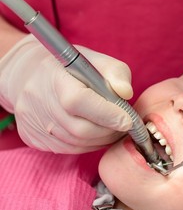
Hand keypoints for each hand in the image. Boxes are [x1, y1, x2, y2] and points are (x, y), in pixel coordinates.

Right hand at [0, 34, 132, 152]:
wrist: (28, 75)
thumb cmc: (71, 68)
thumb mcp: (95, 60)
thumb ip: (115, 72)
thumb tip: (126, 93)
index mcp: (54, 77)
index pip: (78, 101)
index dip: (106, 114)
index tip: (128, 119)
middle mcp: (38, 101)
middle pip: (79, 128)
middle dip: (109, 130)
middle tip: (126, 125)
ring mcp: (33, 122)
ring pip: (76, 143)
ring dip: (101, 139)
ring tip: (114, 128)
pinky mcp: (33, 138)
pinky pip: (67, 149)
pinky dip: (88, 145)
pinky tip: (97, 134)